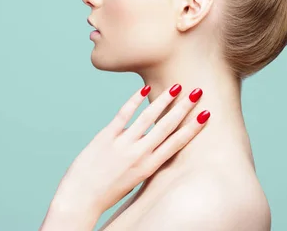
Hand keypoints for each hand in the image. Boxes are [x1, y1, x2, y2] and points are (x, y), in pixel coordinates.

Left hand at [52, 84, 209, 217]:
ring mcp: (123, 144)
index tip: (206, 114)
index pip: (176, 143)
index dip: (192, 127)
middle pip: (167, 126)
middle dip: (183, 108)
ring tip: (176, 87)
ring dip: (164, 100)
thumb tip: (148, 139)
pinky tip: (144, 89)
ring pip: (148, 117)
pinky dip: (134, 100)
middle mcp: (139, 154)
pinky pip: (124, 114)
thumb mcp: (133, 178)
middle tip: (197, 92)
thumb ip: (144, 159)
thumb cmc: (107, 191)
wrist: (81, 198)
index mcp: (149, 167)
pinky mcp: (106, 136)